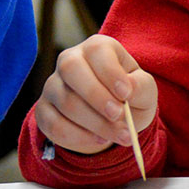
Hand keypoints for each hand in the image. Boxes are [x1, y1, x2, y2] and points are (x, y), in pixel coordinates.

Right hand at [34, 34, 157, 154]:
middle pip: (71, 70)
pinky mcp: (43, 111)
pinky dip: (80, 138)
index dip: (110, 72)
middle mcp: (69, 61)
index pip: (96, 50)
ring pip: (65, 102)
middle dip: (97, 96)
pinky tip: (100, 140)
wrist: (114, 117)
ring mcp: (52, 85)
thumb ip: (140, 86)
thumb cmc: (130, 94)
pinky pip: (54, 125)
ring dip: (96, 124)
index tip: (126, 94)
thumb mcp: (144, 88)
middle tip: (119, 116)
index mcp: (97, 48)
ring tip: (121, 135)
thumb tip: (128, 89)